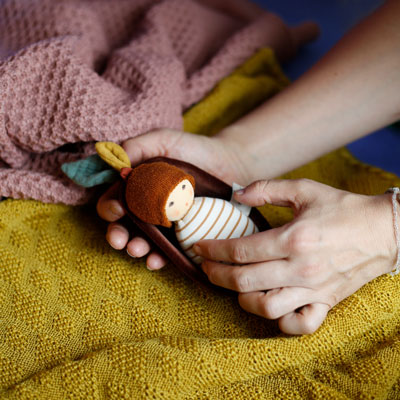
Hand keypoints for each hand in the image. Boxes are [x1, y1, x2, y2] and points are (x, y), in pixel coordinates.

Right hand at [96, 128, 247, 268]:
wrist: (230, 163)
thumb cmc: (194, 150)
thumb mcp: (164, 140)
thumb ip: (139, 146)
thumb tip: (117, 163)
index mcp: (136, 187)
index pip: (114, 201)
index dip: (109, 207)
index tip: (117, 209)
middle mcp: (147, 208)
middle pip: (123, 226)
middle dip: (117, 235)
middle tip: (119, 240)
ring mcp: (165, 225)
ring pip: (143, 242)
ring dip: (135, 248)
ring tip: (136, 250)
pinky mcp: (184, 236)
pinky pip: (169, 251)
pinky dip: (159, 258)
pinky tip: (156, 260)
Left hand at [193, 179, 395, 334]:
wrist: (383, 231)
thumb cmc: (343, 208)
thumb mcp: (304, 189)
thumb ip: (266, 189)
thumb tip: (236, 194)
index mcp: (293, 239)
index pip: (240, 250)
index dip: (214, 250)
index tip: (200, 247)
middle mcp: (300, 268)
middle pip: (244, 281)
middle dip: (216, 275)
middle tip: (206, 267)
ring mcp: (314, 289)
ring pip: (266, 307)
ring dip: (241, 298)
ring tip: (233, 285)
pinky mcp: (326, 302)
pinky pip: (300, 325)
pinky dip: (281, 322)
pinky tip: (271, 307)